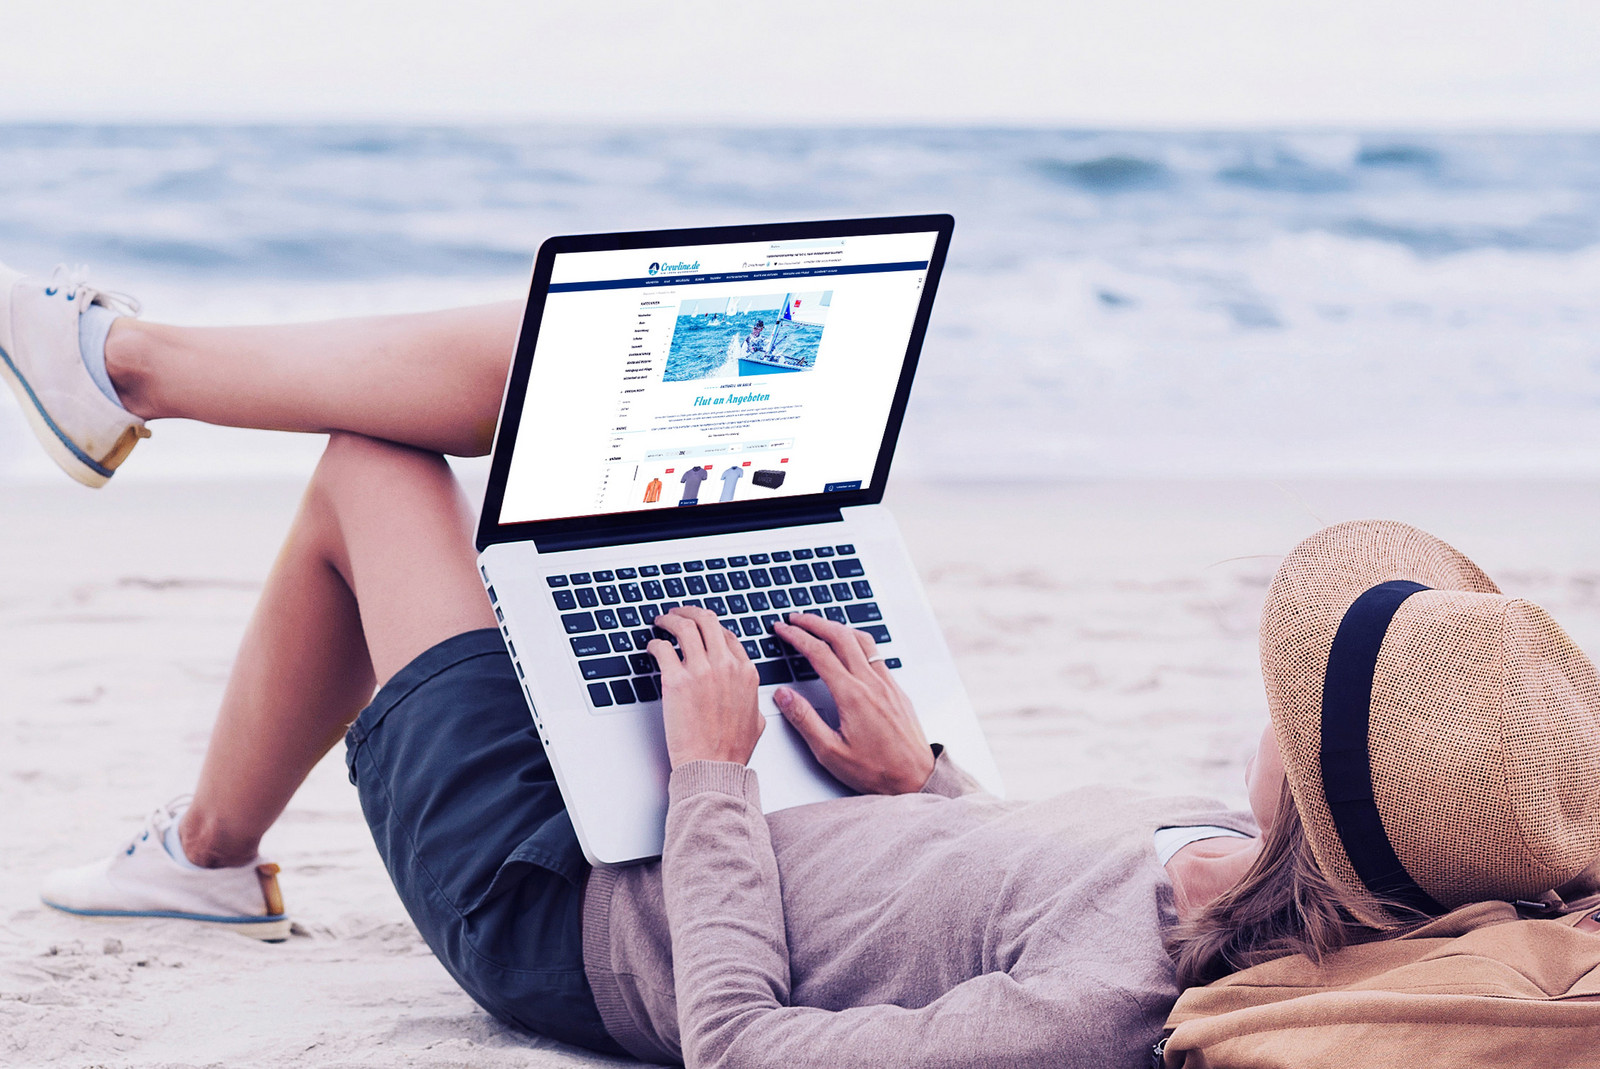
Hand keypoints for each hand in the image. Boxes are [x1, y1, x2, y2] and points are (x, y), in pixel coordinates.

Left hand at [650, 606, 764, 768]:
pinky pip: (662, 648)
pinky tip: (652, 647)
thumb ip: (752, 700)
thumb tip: (750, 696)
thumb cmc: (731, 750)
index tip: (700, 627)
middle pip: (706, 620)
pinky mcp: (676, 681)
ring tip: (661, 621)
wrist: (713, 767)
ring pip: (684, 626)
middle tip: (677, 613)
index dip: (710, 627)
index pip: (727, 635)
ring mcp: (701, 671)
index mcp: (745, 672)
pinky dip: (655, 643)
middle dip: (689, 611)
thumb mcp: (756, 720)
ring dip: (670, 619)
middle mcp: (725, 666)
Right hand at [771, 613, 934, 793]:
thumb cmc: (877, 771)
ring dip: (838, 627)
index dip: (797, 636)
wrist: (916, 779)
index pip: (819, 653)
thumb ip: (804, 720)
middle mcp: (872, 684)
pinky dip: (857, 641)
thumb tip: (783, 696)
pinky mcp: (897, 689)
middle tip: (796, 618)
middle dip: (815, 622)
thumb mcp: (830, 753)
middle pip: (840, 637)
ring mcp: (887, 684)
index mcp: (852, 696)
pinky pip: (876, 653)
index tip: (783, 629)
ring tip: (821, 624)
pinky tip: (851, 647)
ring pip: (862, 640)